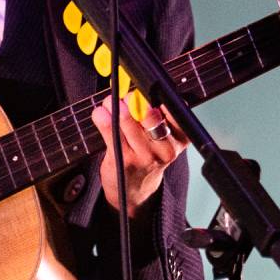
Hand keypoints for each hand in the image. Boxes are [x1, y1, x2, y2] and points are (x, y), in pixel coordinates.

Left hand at [90, 101, 184, 217]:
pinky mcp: (124, 160)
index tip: (145, 91)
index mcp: (180, 138)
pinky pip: (111, 133)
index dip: (158, 97)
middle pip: (150, 115)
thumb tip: (135, 90)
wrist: (135, 189)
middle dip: (134, 100)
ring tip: (109, 103)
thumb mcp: (163, 140)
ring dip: (115, 107)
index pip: (175, 112)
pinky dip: (103, 119)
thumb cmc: (147, 156)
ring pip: (129, 123)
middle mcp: (165, 148)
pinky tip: (100, 114)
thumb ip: (156, 117)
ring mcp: (145, 156)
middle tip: (126, 96)